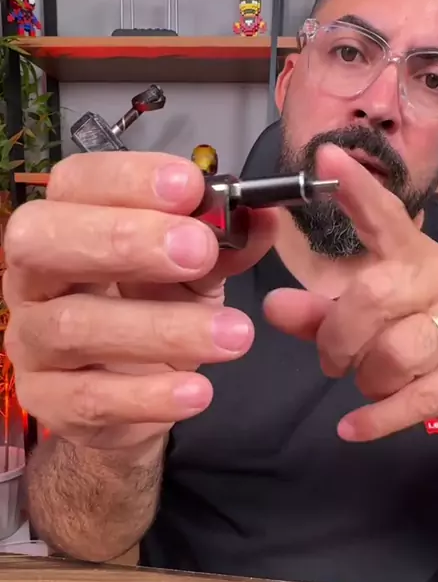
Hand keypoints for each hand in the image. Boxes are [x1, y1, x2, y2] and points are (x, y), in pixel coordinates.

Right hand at [4, 152, 274, 450]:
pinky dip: (148, 395)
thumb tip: (262, 217)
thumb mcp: (193, 274)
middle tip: (198, 250)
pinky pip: (88, 398)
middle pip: (42, 242)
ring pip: (73, 326)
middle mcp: (33, 276)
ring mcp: (30, 341)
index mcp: (66, 223)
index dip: (128, 180)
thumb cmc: (155, 314)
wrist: (134, 398)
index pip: (75, 183)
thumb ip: (222, 245)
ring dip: (160, 328)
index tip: (191, 187)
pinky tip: (197, 392)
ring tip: (233, 336)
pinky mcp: (47, 401)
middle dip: (123, 240)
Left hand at [264, 144, 437, 448]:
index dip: (357, 189)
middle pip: (375, 295)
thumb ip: (324, 315)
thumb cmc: (428, 345)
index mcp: (419, 257)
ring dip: (367, 378)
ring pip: (396, 351)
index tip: (326, 157)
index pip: (387, 217)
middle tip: (332, 362)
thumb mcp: (376, 325)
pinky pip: (417, 398)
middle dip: (338, 337)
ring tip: (369, 384)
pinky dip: (376, 419)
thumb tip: (272, 306)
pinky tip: (351, 428)